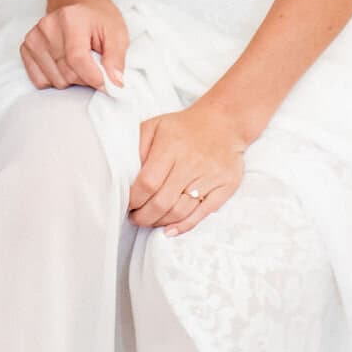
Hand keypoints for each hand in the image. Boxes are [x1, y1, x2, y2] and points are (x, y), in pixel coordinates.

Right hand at [19, 0, 127, 90]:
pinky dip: (55, 79)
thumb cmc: (97, 18)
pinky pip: (40, 81)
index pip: (77, 59)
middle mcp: (47, 26)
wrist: (77, 3)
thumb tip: (114, 83)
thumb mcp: (117, 33)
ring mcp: (34, 38)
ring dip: (71, 79)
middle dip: (85, 77)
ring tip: (79, 61)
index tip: (106, 83)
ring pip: (55, 80)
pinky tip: (63, 64)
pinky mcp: (26, 48)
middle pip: (67, 73)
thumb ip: (116, 58)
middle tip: (94, 64)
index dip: (94, 77)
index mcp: (70, 18)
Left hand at [128, 99, 245, 232]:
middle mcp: (191, 162)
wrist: (224, 122)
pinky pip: (203, 213)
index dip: (134, 200)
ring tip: (150, 221)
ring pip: (181, 211)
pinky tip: (171, 229)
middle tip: (135, 218)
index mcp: (172, 145)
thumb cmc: (184, 126)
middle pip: (162, 201)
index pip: (148, 183)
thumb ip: (137, 146)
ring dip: (160, 222)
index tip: (127, 205)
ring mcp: (210, 176)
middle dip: (143, 216)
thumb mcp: (155, 126)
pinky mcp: (226, 186)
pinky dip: (185, 225)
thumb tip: (125, 174)